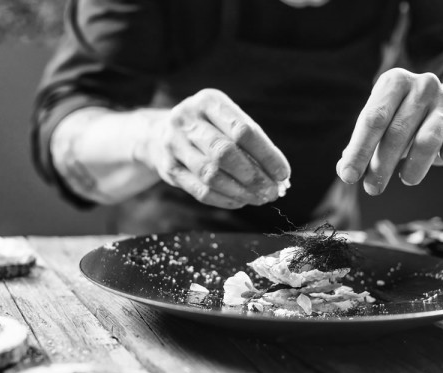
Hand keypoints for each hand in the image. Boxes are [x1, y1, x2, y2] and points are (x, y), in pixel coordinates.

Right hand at [135, 89, 290, 208]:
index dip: (267, 155)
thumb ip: (251, 143)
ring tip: (259, 198)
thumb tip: (279, 176)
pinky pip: (200, 190)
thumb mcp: (226, 121)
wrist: (159, 133)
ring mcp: (173, 144)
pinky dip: (224, 199)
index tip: (283, 174)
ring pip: (211, 174)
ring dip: (240, 191)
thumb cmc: (207, 128)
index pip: (243, 130)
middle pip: (225, 153)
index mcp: (208, 101)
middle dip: (254, 176)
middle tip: (272, 192)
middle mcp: (187, 119)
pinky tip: (240, 201)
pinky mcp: (168, 168)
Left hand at [337, 68, 442, 194]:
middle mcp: (422, 85)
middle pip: (396, 132)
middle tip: (371, 189)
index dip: (358, 151)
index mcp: (394, 82)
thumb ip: (359, 146)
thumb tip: (344, 169)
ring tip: (405, 180)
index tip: (348, 177)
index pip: (372, 120)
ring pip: (427, 140)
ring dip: (413, 167)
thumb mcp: (379, 126)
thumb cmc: (402, 120)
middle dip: (381, 165)